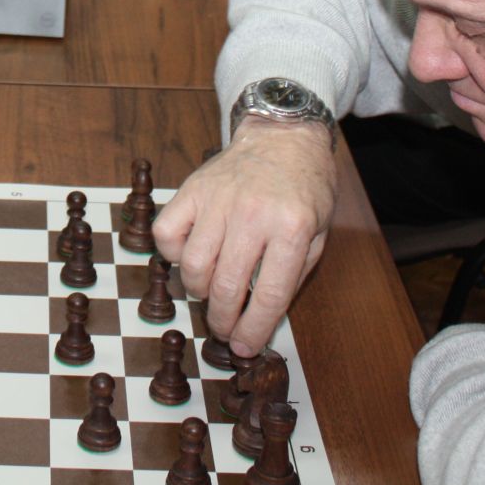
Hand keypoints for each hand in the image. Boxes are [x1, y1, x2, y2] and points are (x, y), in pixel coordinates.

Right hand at [154, 118, 336, 355]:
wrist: (283, 136)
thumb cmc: (305, 189)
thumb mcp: (318, 235)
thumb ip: (291, 276)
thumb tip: (261, 321)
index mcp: (290, 228)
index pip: (268, 295)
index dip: (254, 330)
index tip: (245, 348)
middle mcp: (251, 214)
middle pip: (226, 287)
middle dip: (222, 321)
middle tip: (225, 329)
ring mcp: (217, 200)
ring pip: (191, 266)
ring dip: (198, 291)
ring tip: (211, 292)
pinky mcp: (191, 189)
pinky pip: (166, 234)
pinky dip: (172, 254)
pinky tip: (192, 255)